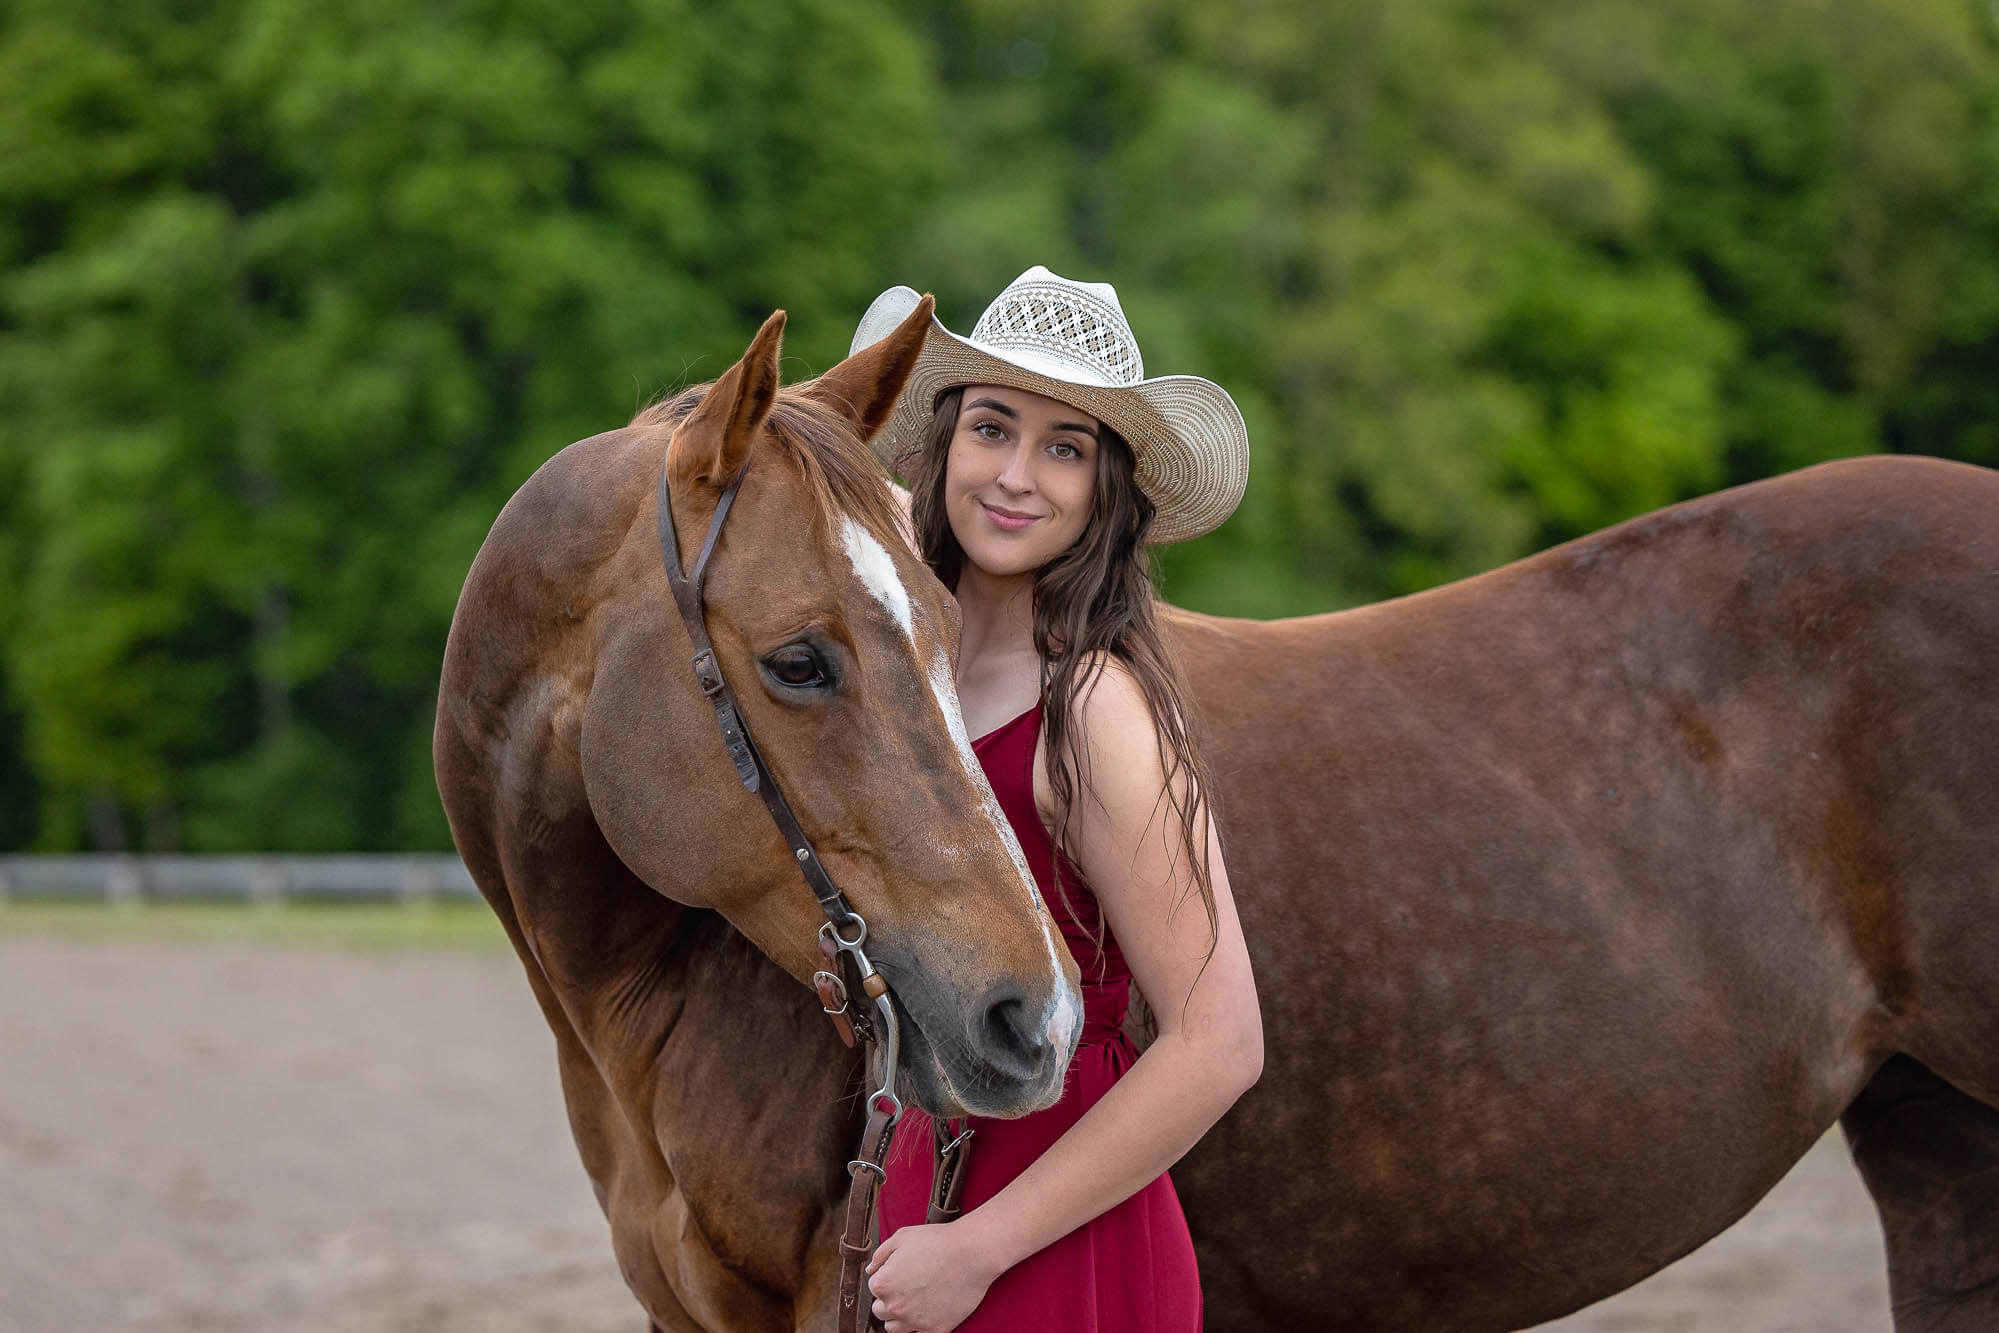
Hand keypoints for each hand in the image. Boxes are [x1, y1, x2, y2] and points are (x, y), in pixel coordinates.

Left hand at [866, 1222, 998, 1332]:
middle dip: (890, 1299)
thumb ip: (880, 1254)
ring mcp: (915, 1321)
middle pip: (880, 1311)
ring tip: (915, 1301)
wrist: (971, 1252)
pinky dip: (922, 1324)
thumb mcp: (902, 1237)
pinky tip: (931, 1309)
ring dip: (900, 1317)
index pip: (874, 1288)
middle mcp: (895, 1307)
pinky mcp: (936, 1329)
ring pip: (894, 1328)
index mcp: (883, 1284)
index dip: (888, 1277)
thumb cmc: (937, 1241)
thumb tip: (871, 1269)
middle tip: (908, 1286)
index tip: (903, 1270)